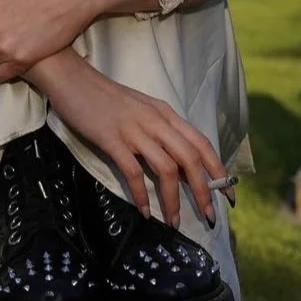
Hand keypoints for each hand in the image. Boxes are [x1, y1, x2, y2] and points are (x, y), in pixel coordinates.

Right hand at [44, 67, 229, 228]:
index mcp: (166, 113)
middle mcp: (156, 121)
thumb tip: (178, 166)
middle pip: (190, 159)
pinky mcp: (111, 138)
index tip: (227, 194)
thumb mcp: (142, 110)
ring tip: (173, 222)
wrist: (73, 78)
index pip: (201, 143)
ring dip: (173, 199)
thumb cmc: (105, 97)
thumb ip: (160, 132)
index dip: (218, 169)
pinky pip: (133, 171)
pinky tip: (144, 211)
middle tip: (208, 216)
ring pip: (166, 169)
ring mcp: (134, 129)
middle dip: (203, 191)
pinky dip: (141, 194)